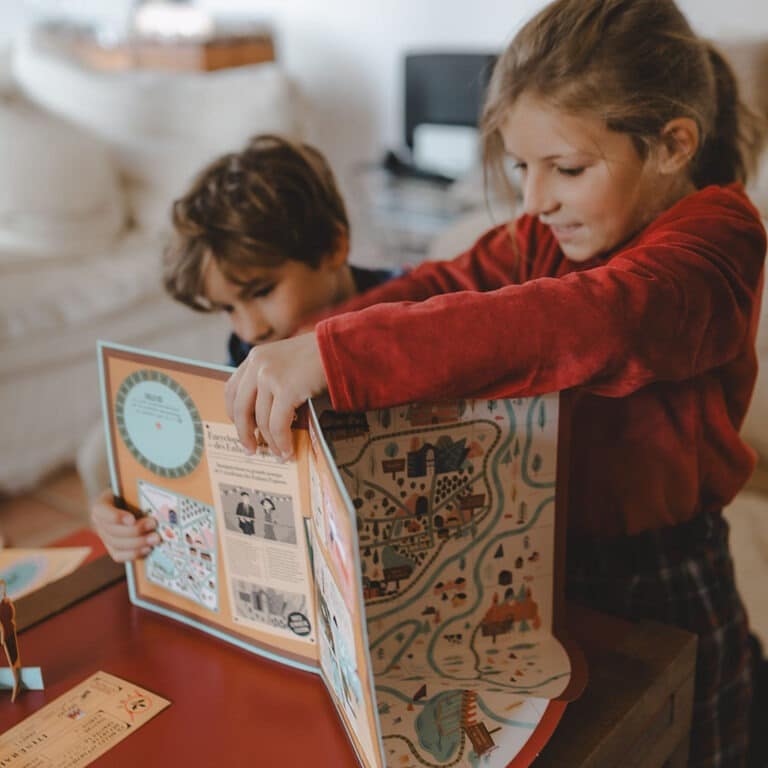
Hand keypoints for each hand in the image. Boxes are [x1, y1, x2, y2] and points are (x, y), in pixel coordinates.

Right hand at [91, 488, 159, 562]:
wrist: (128, 506)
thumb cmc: (131, 496)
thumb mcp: (131, 490)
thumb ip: (137, 494)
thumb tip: (154, 495)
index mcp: (102, 506)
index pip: (102, 511)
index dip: (116, 517)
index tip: (132, 519)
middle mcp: (100, 523)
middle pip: (112, 531)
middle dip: (135, 530)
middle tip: (153, 525)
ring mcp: (105, 537)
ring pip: (117, 545)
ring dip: (138, 543)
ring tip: (155, 538)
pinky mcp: (113, 549)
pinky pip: (119, 556)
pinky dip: (134, 554)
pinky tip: (148, 548)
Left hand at [225, 332, 327, 458]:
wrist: (341, 347)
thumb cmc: (320, 355)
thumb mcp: (287, 360)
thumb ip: (273, 378)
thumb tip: (266, 414)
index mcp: (256, 357)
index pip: (232, 389)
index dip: (233, 413)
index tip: (241, 428)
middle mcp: (258, 365)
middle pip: (241, 408)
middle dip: (245, 434)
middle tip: (251, 449)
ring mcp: (270, 376)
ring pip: (262, 420)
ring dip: (271, 442)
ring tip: (279, 455)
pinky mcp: (286, 389)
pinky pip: (278, 424)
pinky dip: (282, 441)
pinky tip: (288, 451)